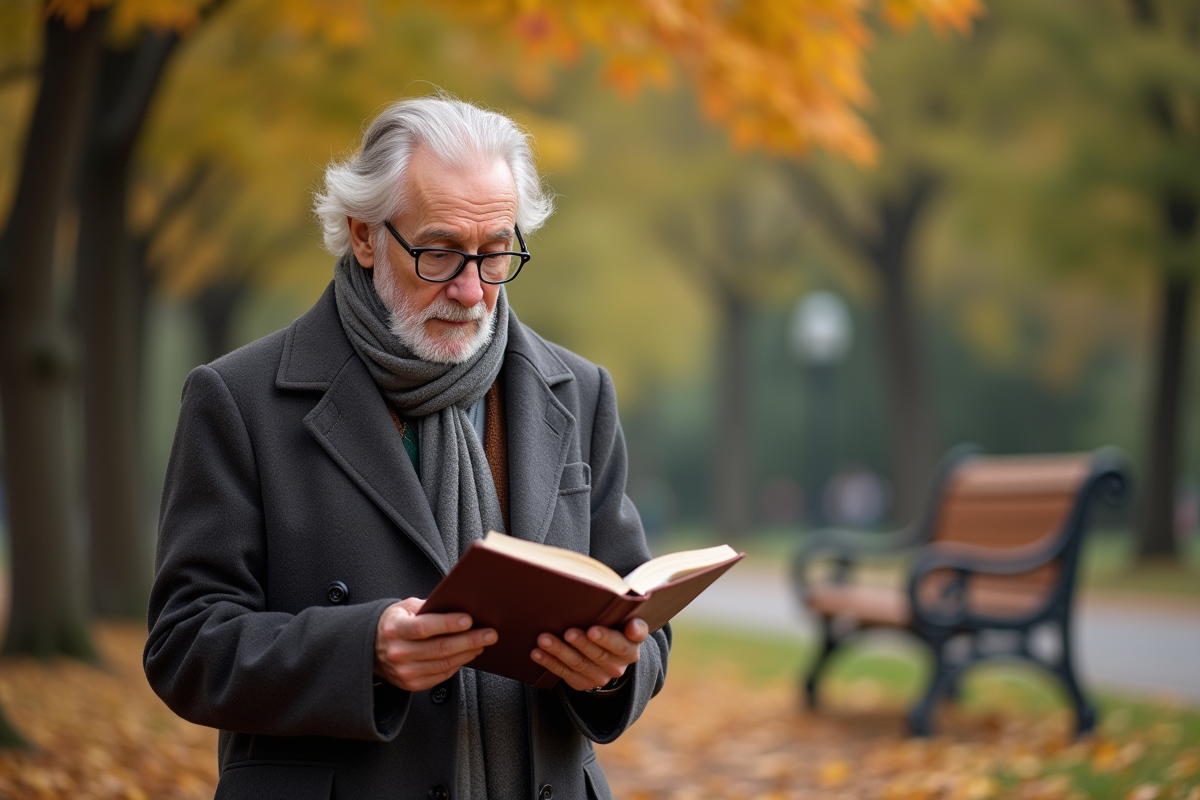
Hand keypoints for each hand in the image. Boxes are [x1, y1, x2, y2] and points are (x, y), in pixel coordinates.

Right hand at [374, 598, 496, 691]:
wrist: (371, 649)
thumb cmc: (393, 623)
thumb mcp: (404, 607)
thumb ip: (428, 606)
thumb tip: (457, 605)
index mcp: (394, 629)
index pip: (424, 627)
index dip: (448, 624)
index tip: (469, 620)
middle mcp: (398, 652)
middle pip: (440, 648)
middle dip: (469, 640)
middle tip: (489, 633)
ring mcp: (404, 672)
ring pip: (444, 663)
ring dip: (468, 653)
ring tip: (482, 643)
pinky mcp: (412, 684)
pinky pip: (442, 675)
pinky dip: (458, 664)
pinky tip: (467, 654)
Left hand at [530, 618, 646, 691]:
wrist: (610, 655)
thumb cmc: (616, 629)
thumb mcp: (626, 623)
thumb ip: (630, 621)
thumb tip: (632, 625)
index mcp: (630, 649)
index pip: (621, 644)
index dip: (607, 638)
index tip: (593, 630)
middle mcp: (617, 666)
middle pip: (597, 654)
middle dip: (580, 643)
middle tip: (567, 632)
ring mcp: (599, 677)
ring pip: (578, 663)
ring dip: (559, 651)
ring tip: (544, 639)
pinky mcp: (582, 683)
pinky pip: (564, 673)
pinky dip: (549, 662)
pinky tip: (537, 653)